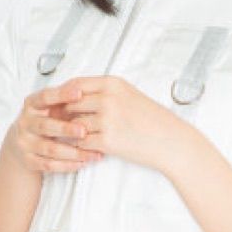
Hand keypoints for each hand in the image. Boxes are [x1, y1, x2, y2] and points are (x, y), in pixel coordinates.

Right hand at [6, 82, 105, 173]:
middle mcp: (25, 123)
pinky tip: (83, 163)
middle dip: (65, 129)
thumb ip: (64, 100)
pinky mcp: (29, 160)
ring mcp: (25, 143)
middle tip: (84, 130)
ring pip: (50, 149)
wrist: (21, 143)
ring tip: (93, 153)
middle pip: (45, 126)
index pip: (44, 97)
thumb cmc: (44, 119)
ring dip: (73, 152)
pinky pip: (49, 165)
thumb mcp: (49, 107)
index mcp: (31, 105)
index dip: (61, 94)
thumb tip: (87, 89)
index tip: (79, 93)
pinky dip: (67, 165)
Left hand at [54, 74, 194, 172]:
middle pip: (70, 105)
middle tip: (69, 123)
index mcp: (113, 84)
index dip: (63, 95)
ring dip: (76, 133)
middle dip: (67, 115)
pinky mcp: (107, 140)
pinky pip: (82, 143)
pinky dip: (84, 146)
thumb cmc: (152, 119)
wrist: (170, 141)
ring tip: (87, 136)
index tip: (61, 104)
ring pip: (74, 125)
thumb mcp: (128, 94)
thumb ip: (103, 92)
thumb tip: (73, 96)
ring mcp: (107, 120)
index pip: (75, 85)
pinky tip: (94, 146)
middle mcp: (108, 99)